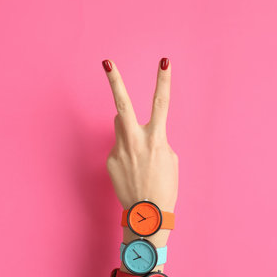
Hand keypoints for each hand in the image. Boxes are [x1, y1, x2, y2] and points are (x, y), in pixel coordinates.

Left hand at [102, 58, 177, 211]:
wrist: (147, 215)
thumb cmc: (164, 187)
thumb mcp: (170, 159)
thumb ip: (156, 138)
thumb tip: (138, 128)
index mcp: (156, 139)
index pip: (162, 103)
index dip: (164, 80)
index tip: (164, 61)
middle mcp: (135, 141)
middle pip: (122, 104)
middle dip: (115, 81)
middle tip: (106, 62)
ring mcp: (119, 150)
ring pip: (119, 124)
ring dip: (127, 127)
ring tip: (138, 151)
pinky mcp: (109, 160)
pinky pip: (118, 146)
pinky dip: (126, 152)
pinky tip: (131, 170)